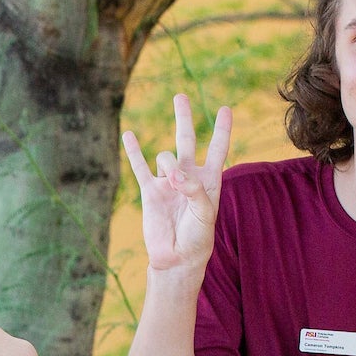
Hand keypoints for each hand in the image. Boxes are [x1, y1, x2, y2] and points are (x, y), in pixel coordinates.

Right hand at [121, 94, 230, 280]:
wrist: (176, 258)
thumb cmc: (197, 237)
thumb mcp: (205, 213)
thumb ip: (193, 188)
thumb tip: (172, 173)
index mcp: (209, 181)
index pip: (218, 149)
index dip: (222, 130)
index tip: (225, 109)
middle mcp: (188, 177)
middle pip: (187, 140)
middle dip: (184, 118)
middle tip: (180, 96)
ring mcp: (168, 183)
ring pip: (165, 157)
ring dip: (169, 162)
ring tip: (172, 180)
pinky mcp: (150, 191)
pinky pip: (140, 167)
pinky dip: (134, 151)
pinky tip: (129, 135)